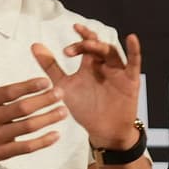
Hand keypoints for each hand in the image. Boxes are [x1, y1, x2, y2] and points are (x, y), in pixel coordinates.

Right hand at [0, 30, 67, 168]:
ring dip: (47, 120)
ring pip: (25, 129)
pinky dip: (41, 142)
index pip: (8, 93)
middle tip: (61, 93)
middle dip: (43, 102)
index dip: (27, 87)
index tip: (46, 81)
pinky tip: (55, 134)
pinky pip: (24, 148)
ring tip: (63, 111)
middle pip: (20, 110)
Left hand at [31, 25, 140, 150]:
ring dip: (100, 46)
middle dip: (85, 43)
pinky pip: (134, 63)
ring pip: (111, 52)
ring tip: (89, 44)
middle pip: (97, 46)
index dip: (77, 41)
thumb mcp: (64, 86)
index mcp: (89, 65)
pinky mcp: (130, 81)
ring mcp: (118, 72)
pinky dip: (134, 50)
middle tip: (71, 50)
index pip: (84, 46)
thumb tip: (34, 45)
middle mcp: (104, 65)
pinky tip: (132, 38)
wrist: (102, 131)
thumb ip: (50, 66)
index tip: (64, 49)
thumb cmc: (85, 108)